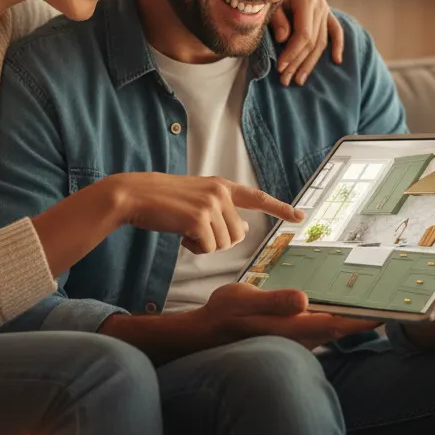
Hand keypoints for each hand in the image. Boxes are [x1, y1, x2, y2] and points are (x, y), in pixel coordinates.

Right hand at [100, 281, 376, 362]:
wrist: (202, 337)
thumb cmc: (222, 316)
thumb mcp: (244, 301)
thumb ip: (274, 301)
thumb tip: (304, 300)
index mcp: (292, 328)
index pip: (337, 324)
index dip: (363, 319)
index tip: (388, 311)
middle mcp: (298, 337)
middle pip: (340, 328)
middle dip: (363, 316)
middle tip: (389, 299)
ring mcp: (294, 339)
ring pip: (331, 328)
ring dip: (350, 316)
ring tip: (369, 297)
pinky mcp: (288, 336)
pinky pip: (318, 326)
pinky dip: (332, 315)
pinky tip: (336, 302)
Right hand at [110, 173, 304, 253]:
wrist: (135, 195)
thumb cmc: (162, 201)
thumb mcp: (196, 198)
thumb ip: (220, 210)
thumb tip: (242, 230)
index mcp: (221, 186)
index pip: (257, 197)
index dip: (280, 208)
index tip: (300, 216)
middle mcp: (220, 192)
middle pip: (237, 234)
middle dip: (218, 241)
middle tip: (195, 233)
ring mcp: (210, 204)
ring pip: (223, 244)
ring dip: (204, 246)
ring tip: (185, 231)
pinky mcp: (198, 218)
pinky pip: (208, 248)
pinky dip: (194, 249)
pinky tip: (180, 236)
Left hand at [270, 0, 344, 85]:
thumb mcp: (268, 3)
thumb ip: (276, 19)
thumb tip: (284, 39)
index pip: (303, 34)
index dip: (292, 53)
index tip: (280, 68)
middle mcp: (319, 3)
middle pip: (313, 41)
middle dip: (298, 63)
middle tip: (285, 80)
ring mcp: (325, 8)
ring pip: (322, 42)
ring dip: (310, 63)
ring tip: (299, 80)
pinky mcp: (327, 13)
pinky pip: (336, 31)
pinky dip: (337, 45)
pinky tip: (336, 61)